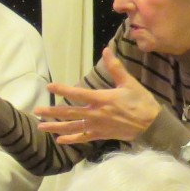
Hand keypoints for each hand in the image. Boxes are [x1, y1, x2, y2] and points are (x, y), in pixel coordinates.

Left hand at [35, 48, 161, 144]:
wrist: (152, 125)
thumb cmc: (141, 102)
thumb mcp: (129, 82)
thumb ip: (115, 67)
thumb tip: (106, 50)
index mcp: (101, 99)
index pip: (77, 94)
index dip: (62, 90)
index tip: (50, 87)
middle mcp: (96, 114)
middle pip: (69, 113)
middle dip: (51, 112)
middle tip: (36, 111)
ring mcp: (97, 126)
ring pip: (72, 127)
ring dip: (55, 127)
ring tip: (41, 127)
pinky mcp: (101, 135)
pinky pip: (83, 138)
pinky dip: (71, 139)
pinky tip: (59, 140)